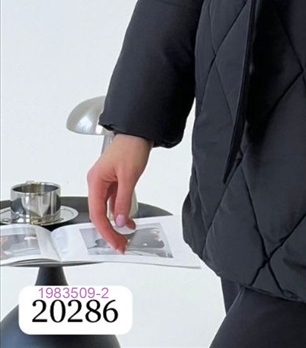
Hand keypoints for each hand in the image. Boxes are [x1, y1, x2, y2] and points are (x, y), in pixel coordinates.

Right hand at [86, 134, 151, 253]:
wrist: (139, 131)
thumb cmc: (131, 146)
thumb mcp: (129, 176)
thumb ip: (124, 200)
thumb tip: (121, 221)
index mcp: (95, 181)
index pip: (97, 214)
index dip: (106, 231)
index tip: (115, 242)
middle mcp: (97, 182)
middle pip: (99, 214)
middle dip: (110, 231)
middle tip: (121, 244)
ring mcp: (104, 182)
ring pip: (106, 209)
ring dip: (116, 223)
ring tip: (125, 237)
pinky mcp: (113, 181)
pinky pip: (113, 201)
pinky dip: (120, 212)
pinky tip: (128, 220)